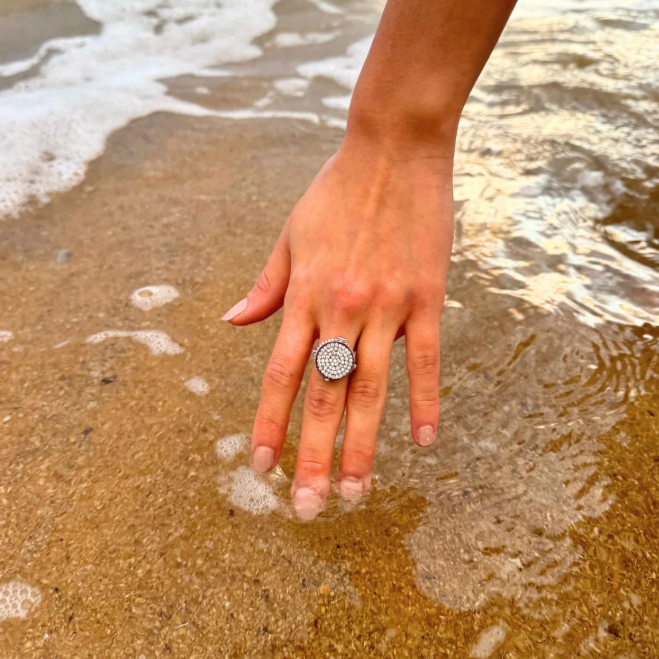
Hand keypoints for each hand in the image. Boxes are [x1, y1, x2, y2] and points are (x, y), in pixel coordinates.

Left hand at [222, 135, 453, 519]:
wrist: (393, 150)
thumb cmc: (335, 192)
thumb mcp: (289, 235)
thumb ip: (265, 286)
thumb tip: (232, 321)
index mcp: (303, 295)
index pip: (279, 374)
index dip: (269, 424)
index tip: (260, 467)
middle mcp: (340, 308)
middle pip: (322, 395)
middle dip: (311, 455)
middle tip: (305, 508)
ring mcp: (386, 306)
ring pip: (370, 389)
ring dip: (361, 446)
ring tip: (353, 493)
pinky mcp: (425, 297)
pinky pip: (426, 361)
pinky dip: (425, 402)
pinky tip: (422, 442)